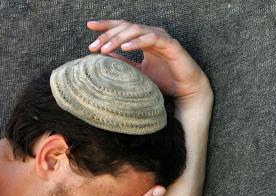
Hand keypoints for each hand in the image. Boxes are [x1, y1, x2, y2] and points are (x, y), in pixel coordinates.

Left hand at [86, 19, 209, 100]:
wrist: (187, 89)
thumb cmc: (166, 80)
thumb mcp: (139, 72)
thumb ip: (125, 63)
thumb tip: (106, 56)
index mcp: (143, 38)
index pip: (121, 27)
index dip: (105, 26)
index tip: (89, 27)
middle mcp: (151, 34)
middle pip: (125, 26)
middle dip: (107, 34)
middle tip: (94, 45)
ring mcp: (161, 37)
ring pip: (136, 30)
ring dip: (119, 38)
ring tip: (106, 49)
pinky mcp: (171, 44)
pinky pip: (151, 38)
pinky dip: (137, 42)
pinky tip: (125, 48)